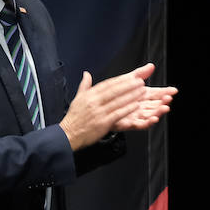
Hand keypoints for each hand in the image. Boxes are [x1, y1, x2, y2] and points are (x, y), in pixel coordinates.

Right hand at [59, 65, 176, 149]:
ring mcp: (98, 112)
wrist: (68, 135)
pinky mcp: (103, 123)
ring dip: (131, 96)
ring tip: (142, 91)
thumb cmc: (74, 118)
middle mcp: (94, 102)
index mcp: (89, 95)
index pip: (107, 84)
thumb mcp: (77, 99)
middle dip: (129, 85)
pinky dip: (127, 109)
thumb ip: (84, 85)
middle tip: (140, 81)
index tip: (131, 76)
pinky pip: (117, 114)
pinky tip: (136, 105)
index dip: (120, 80)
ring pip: (117, 101)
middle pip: (114, 91)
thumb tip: (86, 74)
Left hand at [115, 63, 176, 131]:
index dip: (166, 92)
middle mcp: (142, 106)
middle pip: (156, 104)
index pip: (157, 93)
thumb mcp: (128, 80)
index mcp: (143, 96)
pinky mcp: (130, 123)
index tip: (173, 90)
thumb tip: (151, 66)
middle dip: (164, 102)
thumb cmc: (115, 95)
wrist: (102, 107)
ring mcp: (137, 116)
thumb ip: (140, 73)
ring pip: (151, 114)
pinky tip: (153, 118)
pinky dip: (148, 122)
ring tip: (165, 108)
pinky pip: (141, 124)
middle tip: (168, 98)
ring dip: (159, 112)